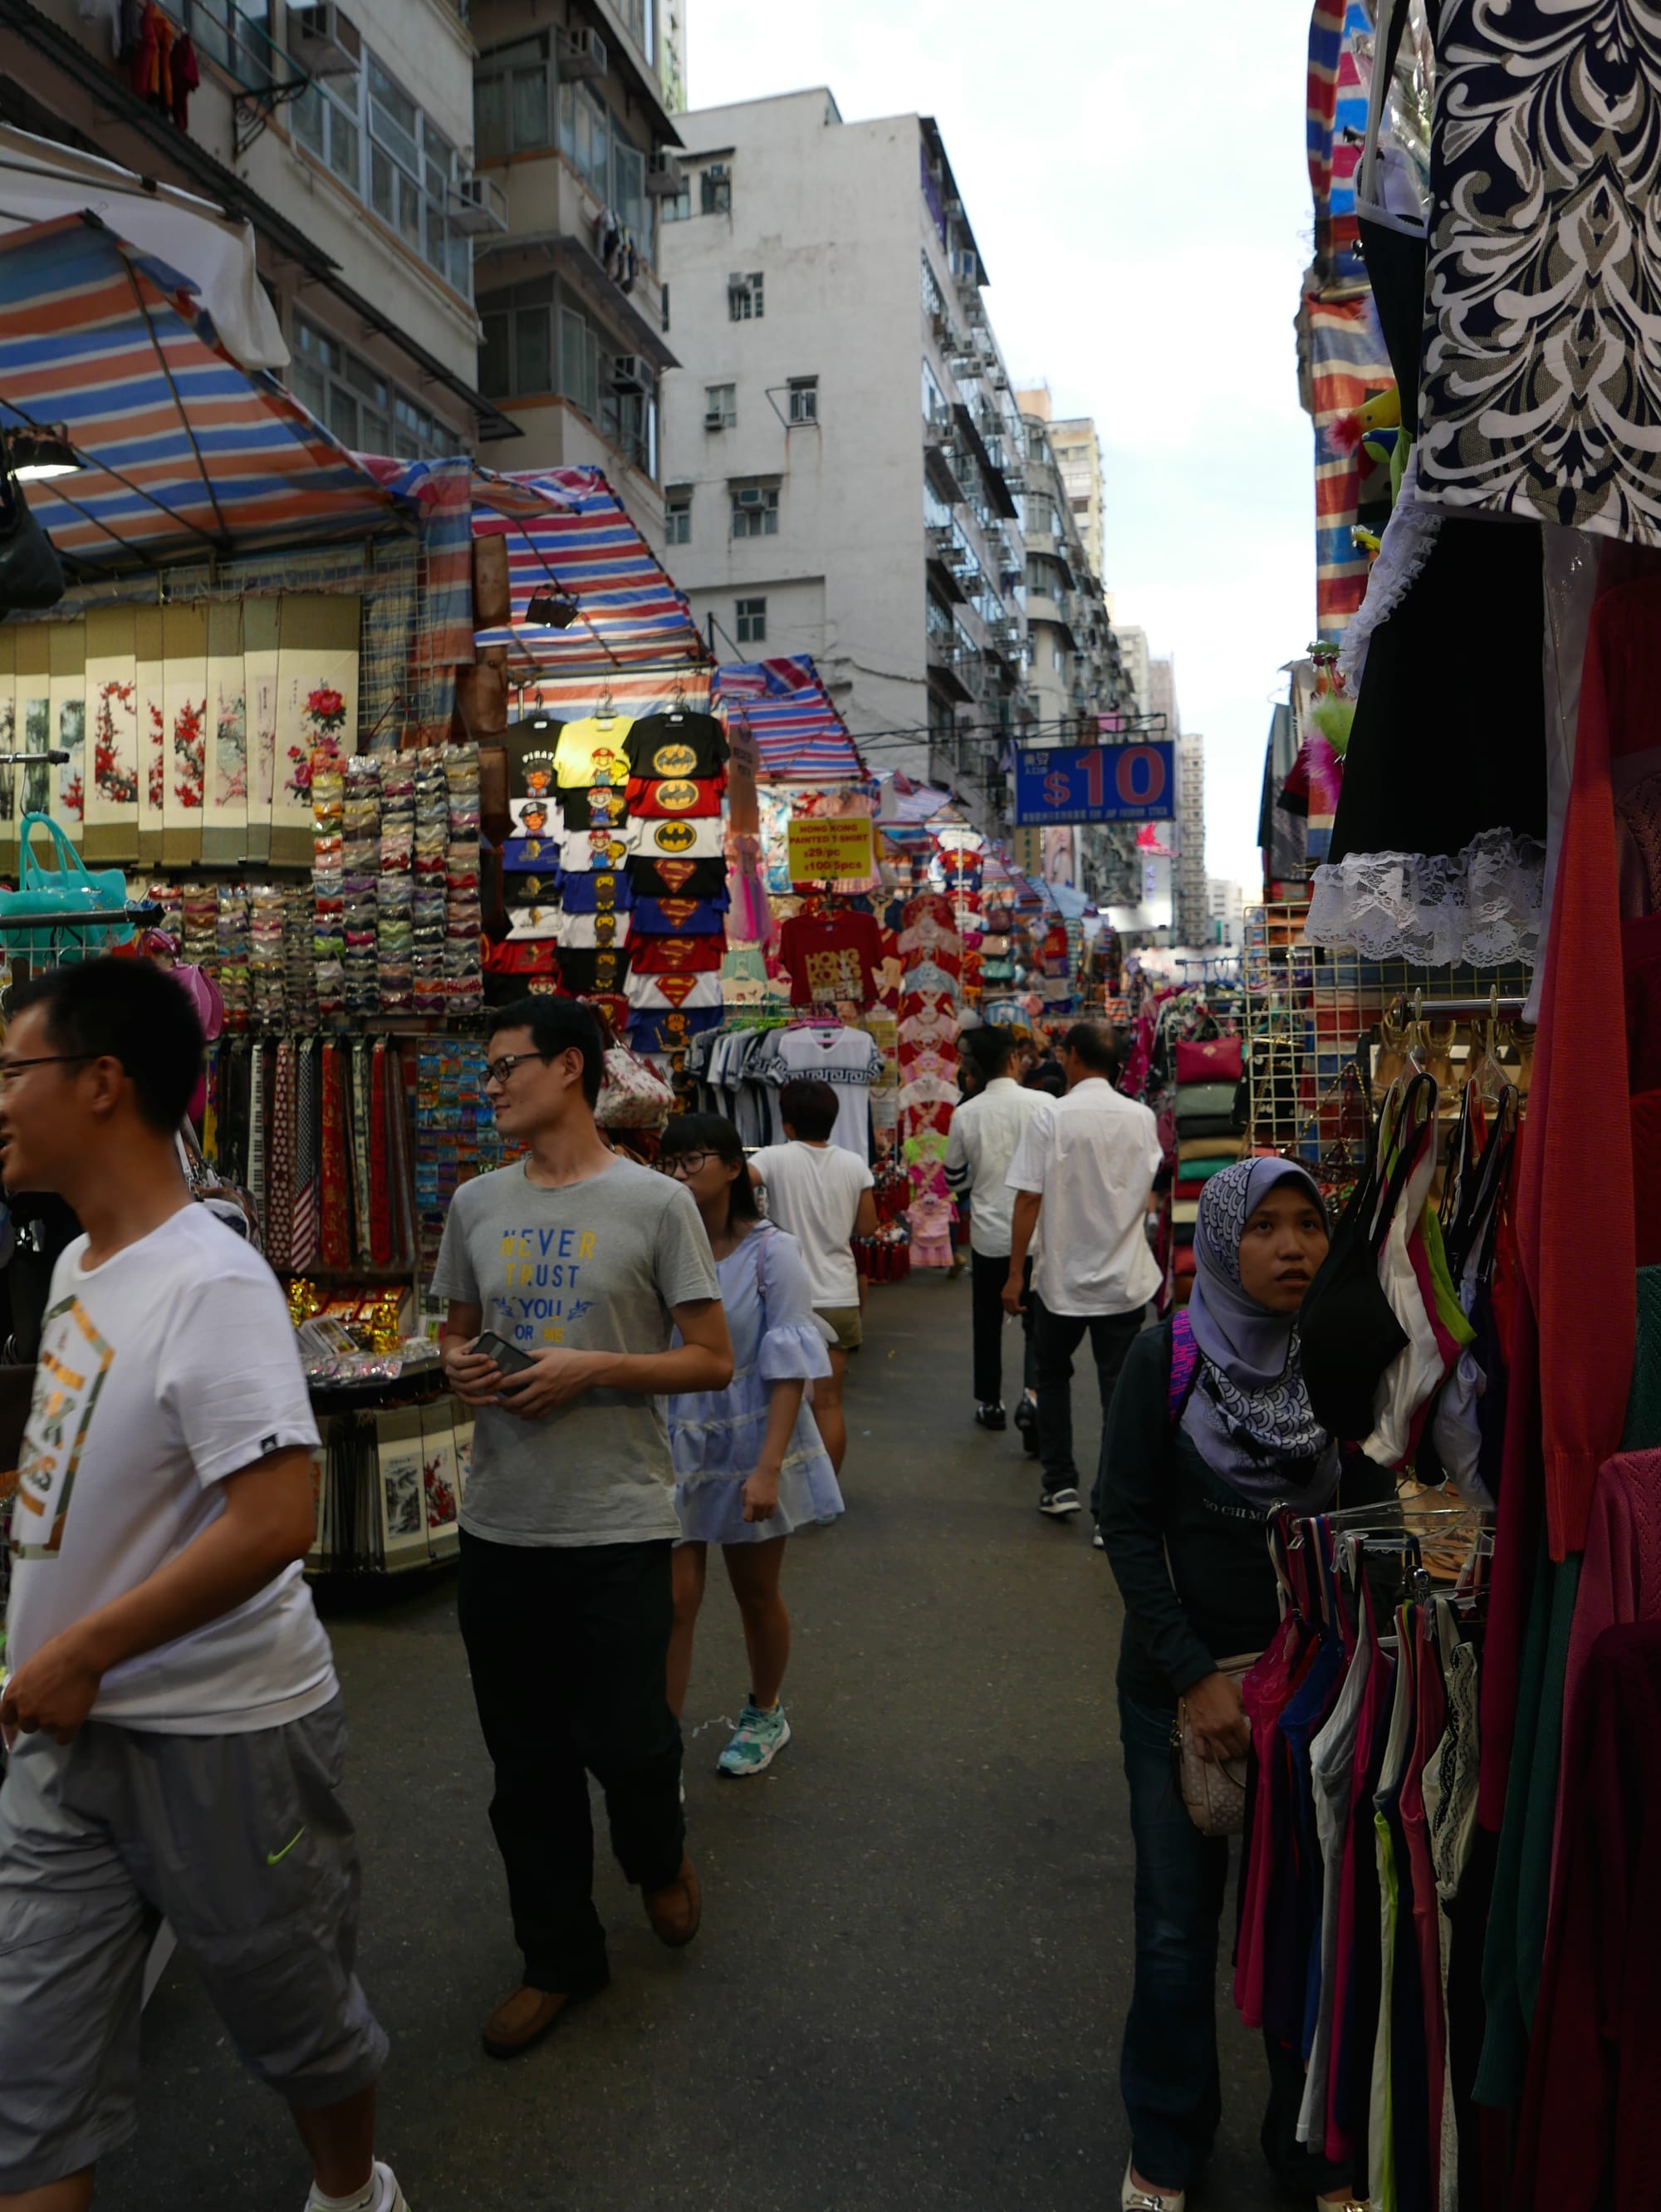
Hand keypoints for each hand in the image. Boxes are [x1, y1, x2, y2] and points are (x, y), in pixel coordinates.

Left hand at [1, 1629, 101, 1746]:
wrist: (82, 1654)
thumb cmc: (57, 1652)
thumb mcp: (30, 1668)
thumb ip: (24, 1688)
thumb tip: (28, 1695)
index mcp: (13, 1695)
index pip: (6, 1718)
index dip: (18, 1716)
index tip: (28, 1712)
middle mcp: (25, 1712)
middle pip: (28, 1727)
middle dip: (38, 1718)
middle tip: (53, 1705)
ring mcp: (45, 1720)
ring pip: (47, 1730)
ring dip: (56, 1722)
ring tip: (69, 1705)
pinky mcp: (65, 1725)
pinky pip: (63, 1739)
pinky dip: (69, 1731)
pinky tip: (75, 1717)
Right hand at [443, 1345, 502, 1408]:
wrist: (460, 1360)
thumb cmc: (469, 1351)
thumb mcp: (473, 1343)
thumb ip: (484, 1339)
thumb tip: (499, 1334)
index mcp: (451, 1358)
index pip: (459, 1361)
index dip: (472, 1360)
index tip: (486, 1356)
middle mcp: (450, 1373)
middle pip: (464, 1375)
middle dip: (481, 1370)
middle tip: (495, 1365)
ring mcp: (455, 1385)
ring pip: (467, 1388)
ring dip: (484, 1383)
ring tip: (498, 1377)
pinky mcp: (461, 1395)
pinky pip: (470, 1401)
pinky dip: (482, 1402)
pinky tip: (495, 1399)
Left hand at [495, 1347, 611, 1417]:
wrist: (589, 1370)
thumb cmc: (568, 1357)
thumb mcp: (548, 1351)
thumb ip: (532, 1354)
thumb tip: (517, 1356)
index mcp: (538, 1372)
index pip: (513, 1381)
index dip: (499, 1385)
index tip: (490, 1386)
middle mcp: (541, 1388)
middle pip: (517, 1400)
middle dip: (503, 1403)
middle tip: (496, 1401)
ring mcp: (549, 1398)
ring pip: (526, 1410)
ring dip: (513, 1411)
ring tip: (506, 1408)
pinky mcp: (555, 1405)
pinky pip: (539, 1415)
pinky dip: (528, 1416)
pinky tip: (522, 1414)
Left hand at [741, 1466, 780, 1523]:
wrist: (767, 1473)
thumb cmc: (754, 1479)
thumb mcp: (744, 1488)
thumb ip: (743, 1499)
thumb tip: (745, 1507)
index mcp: (750, 1501)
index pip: (747, 1517)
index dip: (745, 1518)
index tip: (746, 1515)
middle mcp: (759, 1505)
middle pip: (755, 1519)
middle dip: (752, 1517)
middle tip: (752, 1513)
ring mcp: (767, 1505)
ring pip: (763, 1518)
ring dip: (760, 1516)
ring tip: (759, 1512)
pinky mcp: (774, 1503)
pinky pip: (771, 1515)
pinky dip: (767, 1514)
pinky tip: (765, 1510)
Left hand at [1001, 1270, 1025, 1316]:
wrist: (1015, 1275)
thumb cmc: (1015, 1281)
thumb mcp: (1012, 1290)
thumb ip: (1012, 1297)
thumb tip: (1016, 1304)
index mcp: (1003, 1296)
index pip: (1006, 1308)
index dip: (1012, 1311)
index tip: (1017, 1312)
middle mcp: (1004, 1298)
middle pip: (1009, 1310)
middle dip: (1016, 1313)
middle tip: (1022, 1312)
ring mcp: (1008, 1299)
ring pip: (1013, 1310)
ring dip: (1020, 1312)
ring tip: (1025, 1310)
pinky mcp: (1013, 1298)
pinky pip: (1016, 1308)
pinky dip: (1021, 1310)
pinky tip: (1025, 1308)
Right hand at [1183, 1670, 1249, 1765]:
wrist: (1197, 1679)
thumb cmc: (1220, 1685)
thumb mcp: (1239, 1694)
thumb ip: (1249, 1708)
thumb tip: (1258, 1719)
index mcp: (1235, 1721)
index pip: (1246, 1743)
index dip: (1250, 1744)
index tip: (1250, 1741)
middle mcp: (1222, 1731)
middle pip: (1236, 1751)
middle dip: (1240, 1750)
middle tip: (1241, 1744)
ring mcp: (1208, 1733)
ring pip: (1222, 1755)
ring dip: (1227, 1754)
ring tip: (1229, 1748)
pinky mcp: (1197, 1732)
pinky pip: (1201, 1751)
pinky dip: (1207, 1757)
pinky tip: (1212, 1755)